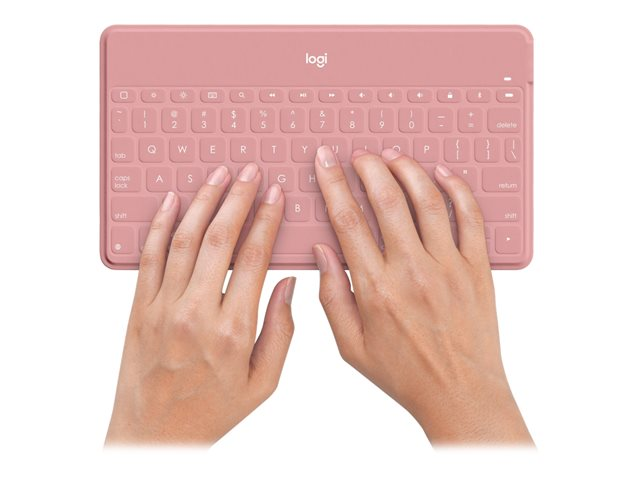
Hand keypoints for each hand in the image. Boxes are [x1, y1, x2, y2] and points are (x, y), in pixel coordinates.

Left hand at [105, 164, 294, 445]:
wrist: (154, 436)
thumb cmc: (212, 410)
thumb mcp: (263, 382)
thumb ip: (281, 330)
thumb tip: (287, 283)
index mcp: (233, 329)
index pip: (254, 258)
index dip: (267, 221)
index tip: (275, 196)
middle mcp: (196, 312)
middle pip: (219, 239)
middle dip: (238, 198)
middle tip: (250, 172)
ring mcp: (163, 307)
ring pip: (183, 239)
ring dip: (203, 202)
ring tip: (219, 175)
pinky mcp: (139, 309)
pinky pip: (149, 257)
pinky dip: (160, 225)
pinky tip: (172, 201)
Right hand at [312, 146, 532, 444]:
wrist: (460, 394)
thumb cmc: (403, 374)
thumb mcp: (351, 346)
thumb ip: (331, 296)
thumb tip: (323, 252)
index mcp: (375, 288)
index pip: (347, 220)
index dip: (333, 183)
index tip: (325, 161)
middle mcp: (412, 270)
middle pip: (386, 199)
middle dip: (368, 166)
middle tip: (359, 155)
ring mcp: (448, 266)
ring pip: (427, 200)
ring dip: (407, 170)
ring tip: (392, 157)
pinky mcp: (477, 268)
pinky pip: (470, 218)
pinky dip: (457, 189)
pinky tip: (442, 175)